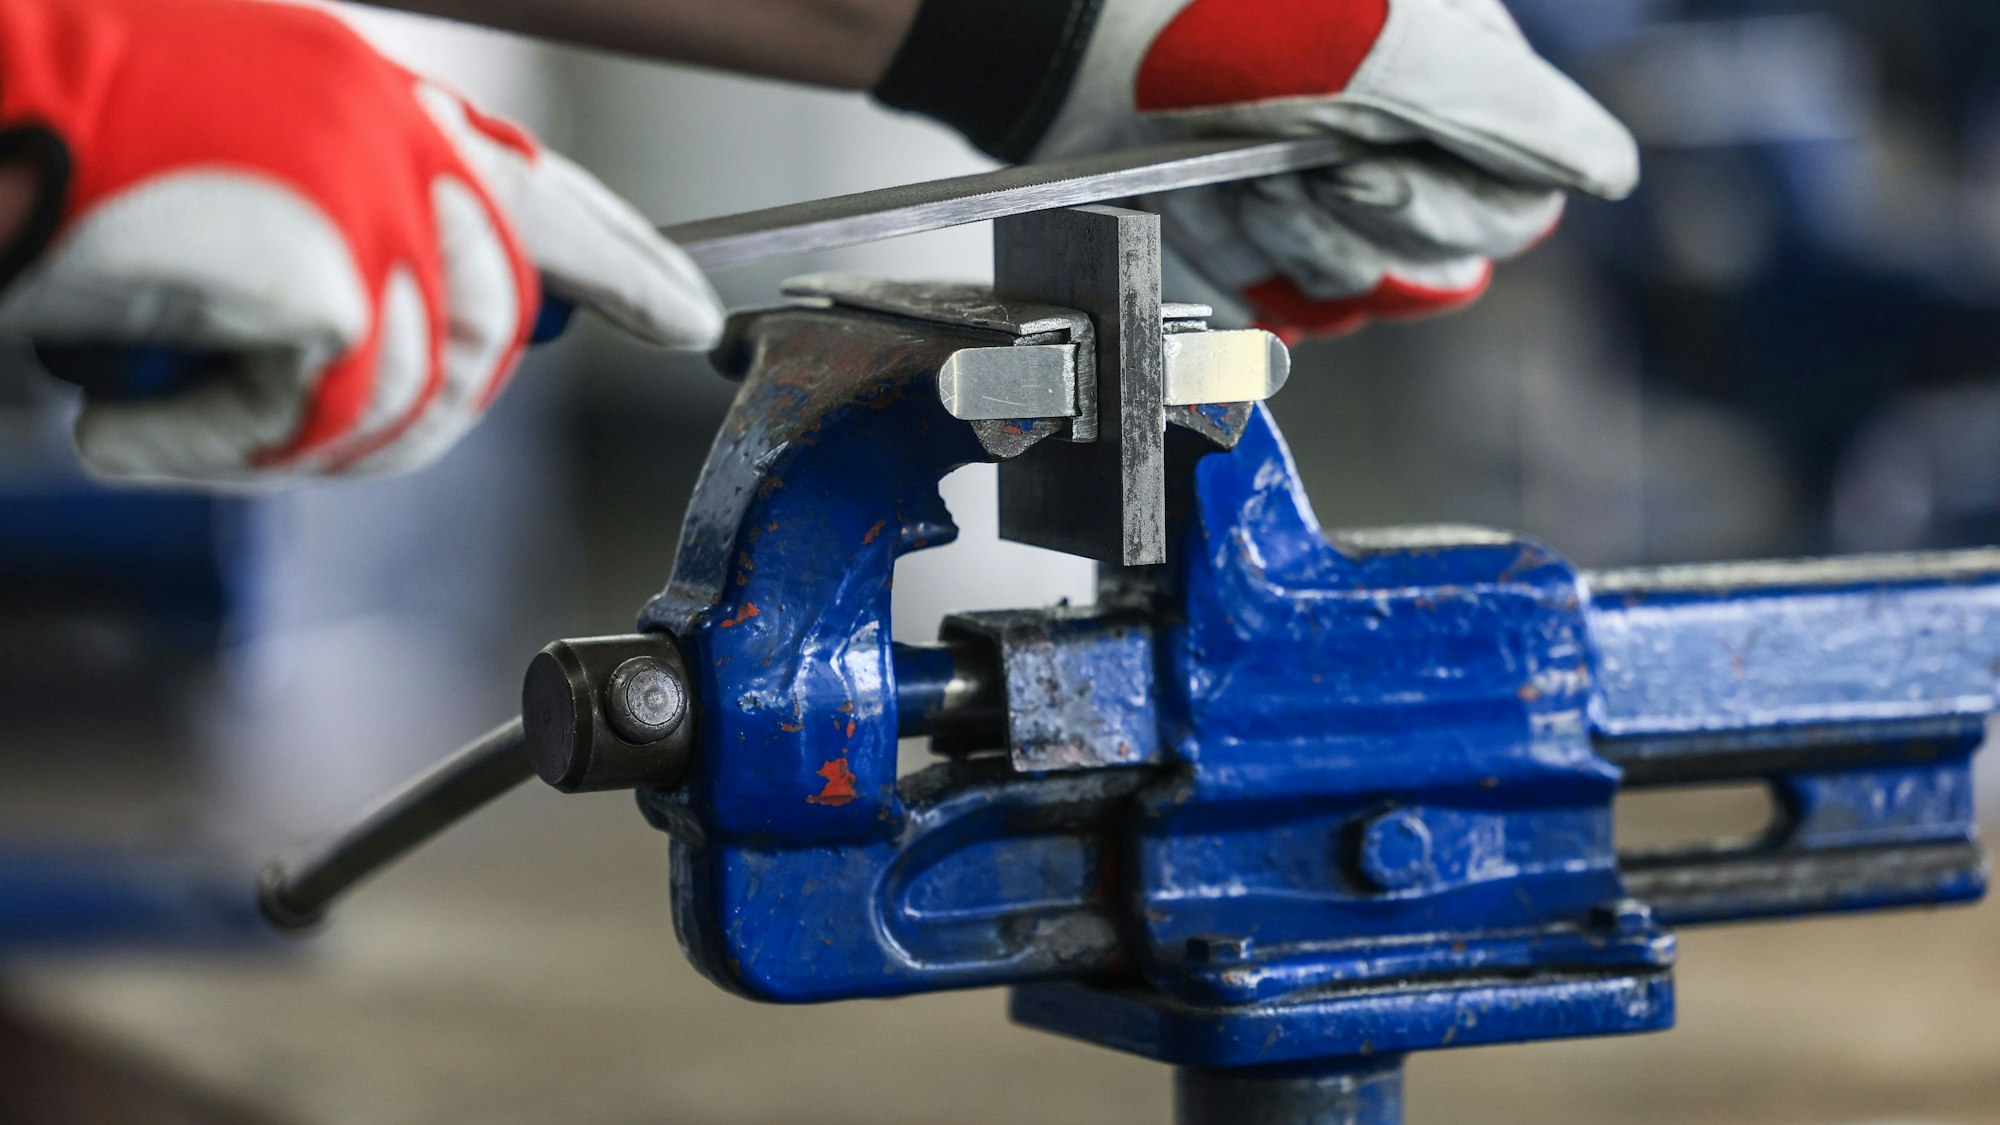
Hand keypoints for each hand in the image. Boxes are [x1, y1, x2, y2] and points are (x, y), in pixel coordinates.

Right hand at [0, 0, 722, 485]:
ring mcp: (371, 195)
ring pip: (416, 388)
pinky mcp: (330, 267)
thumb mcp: (229, 174)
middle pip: (493, 326)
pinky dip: (216, 451)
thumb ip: (342, 227)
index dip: (625, 264)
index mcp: (376, 100)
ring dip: (293, 441)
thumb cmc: (54, 141)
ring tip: (182, 423)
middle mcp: (396, 134)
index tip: (687, 317)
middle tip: (285, 437)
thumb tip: (411, 332)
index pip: (545, 192)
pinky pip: (321, 418)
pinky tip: (130, 431)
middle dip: (409, 415)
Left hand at [877, 0, 1635, 336]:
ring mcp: (1318, 190)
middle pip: (1443, 264)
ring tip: (1239, 167)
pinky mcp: (1245, 233)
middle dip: (1365, 223)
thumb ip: (1520, 115)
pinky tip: (1214, 202)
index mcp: (1456, 81)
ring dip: (1297, 237)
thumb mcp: (1400, 39)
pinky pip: (1283, 305)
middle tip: (1301, 162)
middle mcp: (1397, 138)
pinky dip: (1247, 263)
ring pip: (1362, 291)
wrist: (1086, 31)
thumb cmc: (1231, 8)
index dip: (1446, 210)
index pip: (1515, 210)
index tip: (1368, 164)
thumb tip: (1611, 173)